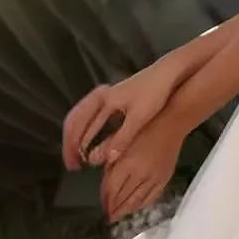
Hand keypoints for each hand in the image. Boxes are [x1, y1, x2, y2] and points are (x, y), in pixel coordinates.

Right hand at [61, 63, 179, 170]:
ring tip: (77, 155)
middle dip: (70, 144)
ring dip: (75, 136)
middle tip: (72, 165)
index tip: (77, 166)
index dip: (76, 148)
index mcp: (103, 100)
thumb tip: (106, 159)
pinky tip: (89, 139)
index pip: (80, 127)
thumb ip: (123, 138)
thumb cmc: (156, 93)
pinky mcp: (112, 95)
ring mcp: (104, 94)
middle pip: (74, 121)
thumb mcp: (140, 117)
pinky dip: (84, 128)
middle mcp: (100, 96)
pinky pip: (88, 113)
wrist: (168, 72)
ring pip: (79, 116)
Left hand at [99, 110, 185, 222]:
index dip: (104, 199)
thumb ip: (108, 156)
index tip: (100, 205)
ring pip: (137, 201)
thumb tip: (99, 172)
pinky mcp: (164, 178)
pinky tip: (136, 207)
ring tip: (118, 216)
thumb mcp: (120, 137)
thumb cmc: (144, 127)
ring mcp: (154, 178)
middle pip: (123, 198)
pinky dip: (142, 205)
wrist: (172, 124)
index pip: (111, 188)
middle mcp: (140, 174)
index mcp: (127, 163)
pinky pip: (152, 197)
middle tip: (107, 217)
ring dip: (126, 210)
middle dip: (113, 208)